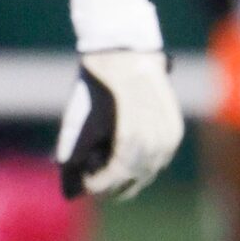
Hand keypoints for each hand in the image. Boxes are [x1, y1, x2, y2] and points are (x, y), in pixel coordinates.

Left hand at [54, 49, 183, 199]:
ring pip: (154, 164)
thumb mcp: (78, 102)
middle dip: (117, 184)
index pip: (123, 160)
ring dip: (135, 179)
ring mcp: (169, 125)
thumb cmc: (97, 77)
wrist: (126, 50)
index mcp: (131, 115)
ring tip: (114, 187)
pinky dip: (149, 166)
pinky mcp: (175, 125)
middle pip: (140, 166)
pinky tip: (134, 174)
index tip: (89, 186)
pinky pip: (164, 154)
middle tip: (97, 190)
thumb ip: (72, 133)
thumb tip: (63, 163)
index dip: (107, 178)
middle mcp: (156, 122)